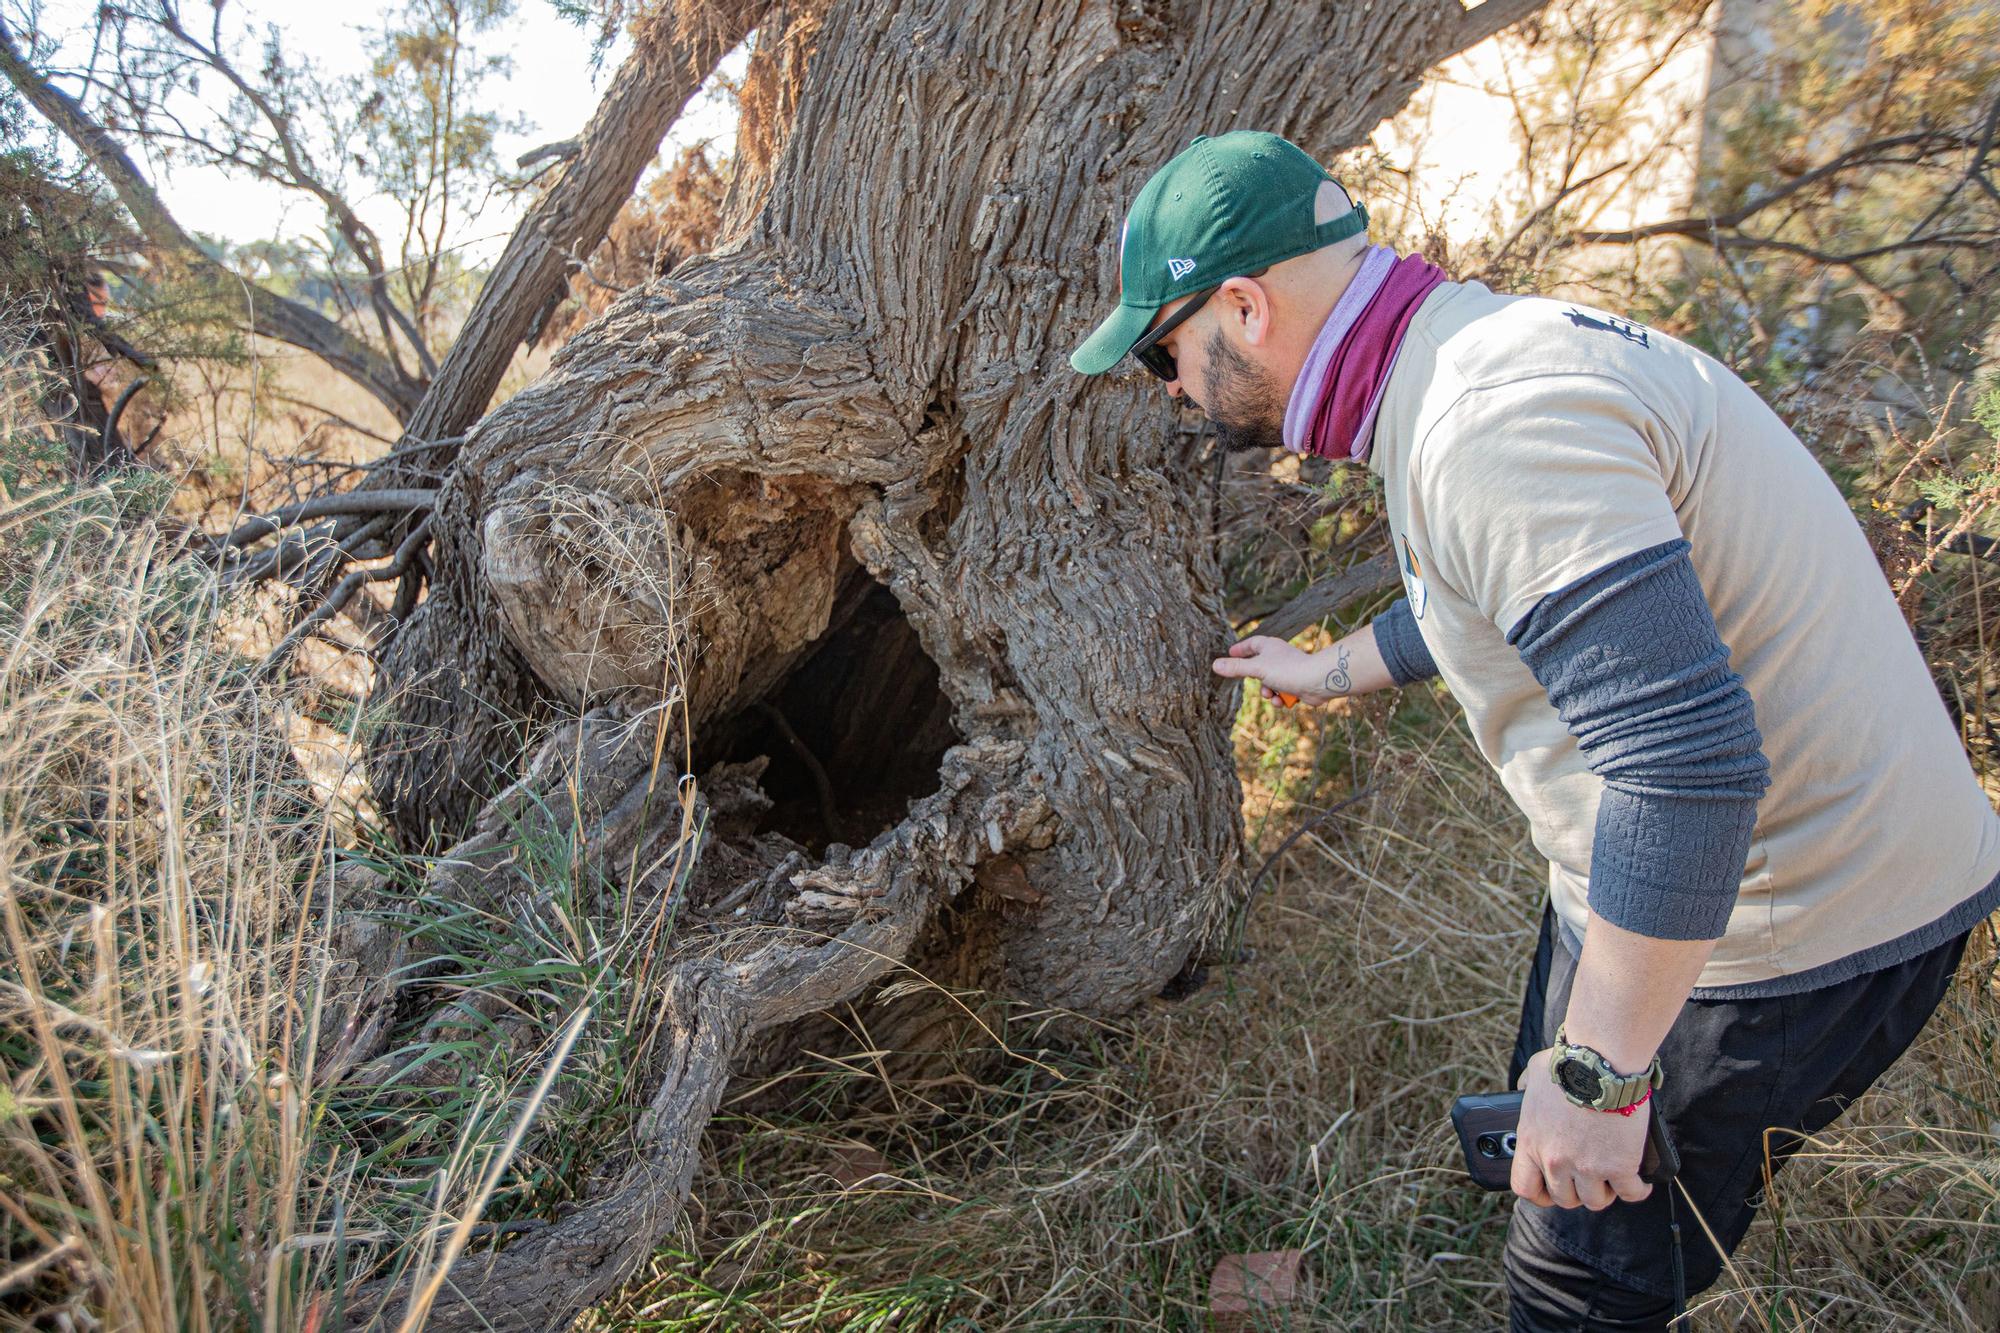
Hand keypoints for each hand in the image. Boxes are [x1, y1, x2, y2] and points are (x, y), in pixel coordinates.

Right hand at [1211, 635, 1340, 704]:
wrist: (1317, 681)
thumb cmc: (1288, 670)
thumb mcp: (1256, 669)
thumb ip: (1235, 668)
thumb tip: (1215, 665)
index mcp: (1269, 646)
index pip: (1251, 644)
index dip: (1240, 649)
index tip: (1230, 653)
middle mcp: (1279, 656)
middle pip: (1259, 667)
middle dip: (1255, 679)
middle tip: (1252, 682)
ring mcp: (1288, 670)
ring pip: (1270, 683)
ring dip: (1268, 692)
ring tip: (1272, 695)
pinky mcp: (1296, 684)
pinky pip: (1281, 692)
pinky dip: (1280, 698)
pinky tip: (1283, 700)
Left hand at [1510, 1050, 1651, 1210]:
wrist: (1601, 1062)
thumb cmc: (1569, 1063)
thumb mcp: (1534, 1074)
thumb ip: (1526, 1087)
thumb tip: (1524, 1088)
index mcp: (1532, 1141)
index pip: (1525, 1186)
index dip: (1539, 1193)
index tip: (1550, 1189)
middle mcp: (1556, 1160)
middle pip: (1565, 1198)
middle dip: (1577, 1191)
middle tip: (1587, 1178)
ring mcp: (1587, 1167)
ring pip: (1596, 1201)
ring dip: (1605, 1192)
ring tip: (1612, 1180)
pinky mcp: (1619, 1166)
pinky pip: (1631, 1193)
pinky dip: (1637, 1190)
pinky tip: (1640, 1183)